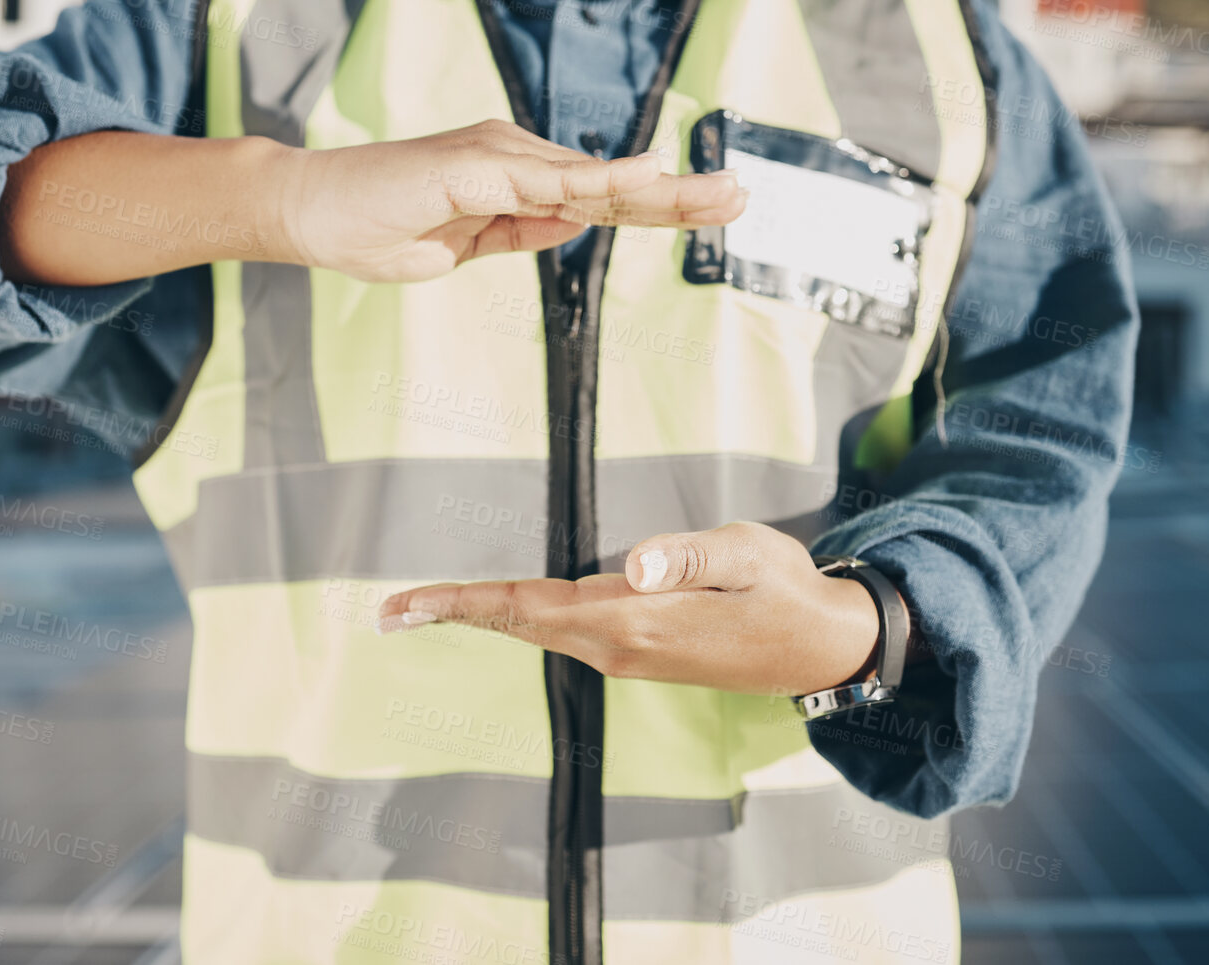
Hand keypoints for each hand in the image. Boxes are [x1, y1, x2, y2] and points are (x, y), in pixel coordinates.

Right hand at [277, 119, 746, 282]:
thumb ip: (517, 233)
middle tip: (742, 195)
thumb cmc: (378, 230)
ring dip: (658, 189)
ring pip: (592, 180)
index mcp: (515, 182)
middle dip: (680, 193)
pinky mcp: (474, 166)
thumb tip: (575, 226)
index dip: (659, 204)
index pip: (600, 198)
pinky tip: (644, 177)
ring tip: (717, 194)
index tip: (714, 208)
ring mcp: (496, 157)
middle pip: (611, 184)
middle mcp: (514, 158)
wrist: (312, 214)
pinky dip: (599, 181)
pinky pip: (547, 181)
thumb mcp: (463, 248)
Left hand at [376, 522, 884, 695]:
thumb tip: (638, 565)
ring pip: (536, 628)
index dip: (465, 603)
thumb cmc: (787, 593)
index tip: (407, 606)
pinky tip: (497, 611)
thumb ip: (690, 556)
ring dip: (480, 615)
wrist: (822, 650)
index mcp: (638, 620)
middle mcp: (620, 644)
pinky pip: (560, 630)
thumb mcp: (750, 556)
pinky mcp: (638, 650)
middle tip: (386, 611)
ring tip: (422, 607)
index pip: (530, 606)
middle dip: (452, 612)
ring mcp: (627, 653)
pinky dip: (517, 617)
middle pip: (518, 622)